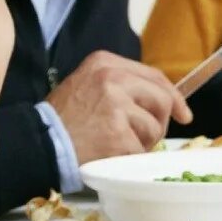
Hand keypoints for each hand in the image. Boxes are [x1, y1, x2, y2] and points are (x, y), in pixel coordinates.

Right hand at [49, 51, 192, 162]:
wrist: (38, 141)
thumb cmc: (64, 117)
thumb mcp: (88, 84)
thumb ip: (122, 84)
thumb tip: (164, 97)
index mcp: (105, 63)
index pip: (154, 76)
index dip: (173, 96)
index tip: (183, 113)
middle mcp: (112, 79)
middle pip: (161, 99)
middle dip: (160, 122)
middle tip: (148, 136)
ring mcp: (115, 106)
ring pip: (154, 127)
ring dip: (143, 142)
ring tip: (117, 143)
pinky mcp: (117, 133)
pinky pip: (140, 149)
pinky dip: (130, 157)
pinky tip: (110, 154)